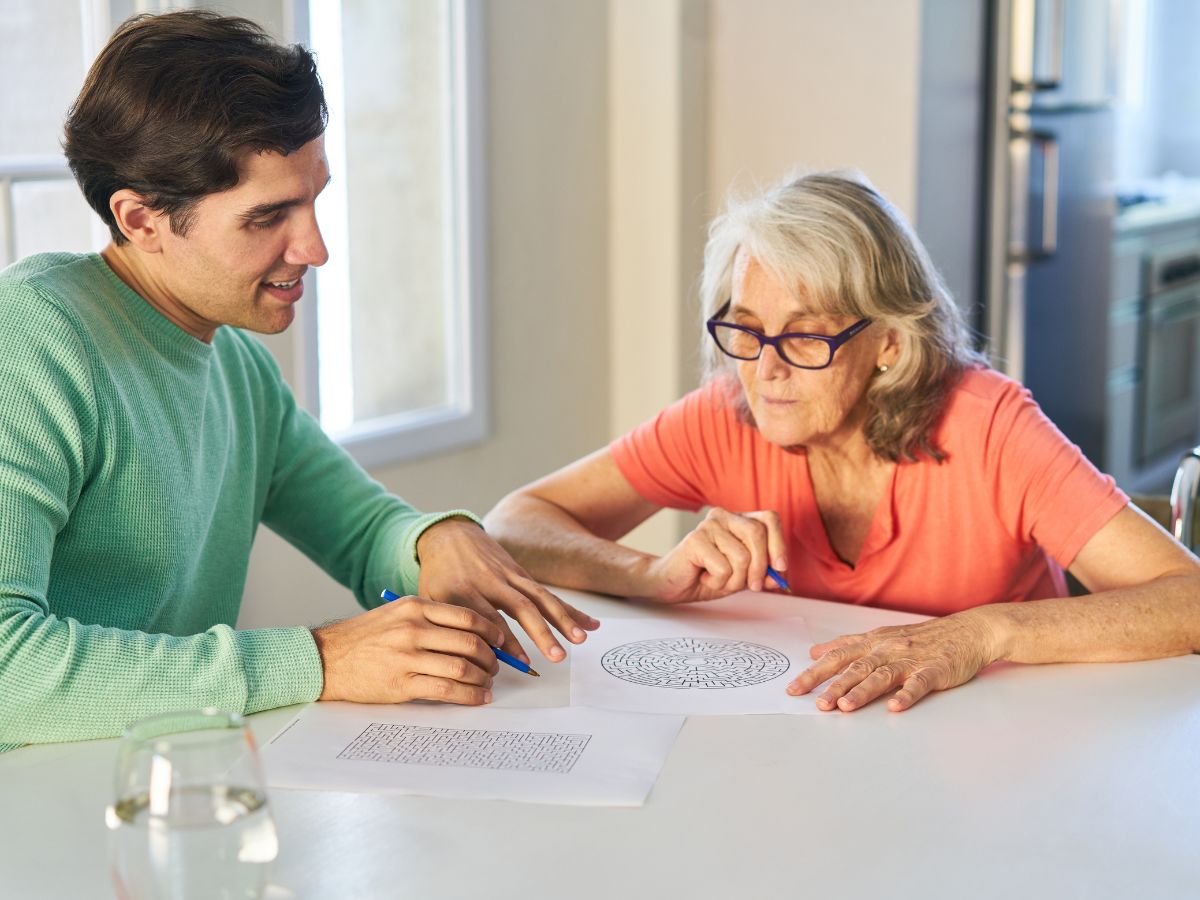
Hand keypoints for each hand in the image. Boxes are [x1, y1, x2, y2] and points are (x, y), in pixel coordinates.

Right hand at [312, 595, 504, 704]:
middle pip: (470, 642)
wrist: (327, 658)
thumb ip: (430, 619)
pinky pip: (446, 690)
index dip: (491, 630)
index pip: (467, 616)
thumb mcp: (396, 613)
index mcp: (415, 607)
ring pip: (462, 667)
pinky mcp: (402, 683)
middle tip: (496, 666)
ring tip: (488, 684)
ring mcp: (407, 656)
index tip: (501, 641)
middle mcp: (413, 628)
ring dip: (482, 678)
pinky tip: (478, 698)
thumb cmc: (364, 637)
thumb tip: (471, 634)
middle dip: (491, 658)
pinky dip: (469, 696)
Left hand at [416, 518, 599, 664]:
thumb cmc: (437, 576)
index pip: (487, 618)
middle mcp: (490, 581)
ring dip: (562, 619)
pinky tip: (590, 624)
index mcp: (462, 590)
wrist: (447, 535)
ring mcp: (508, 575)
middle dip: (541, 633)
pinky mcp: (522, 574)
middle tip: (556, 656)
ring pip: (539, 598)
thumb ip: (449, 626)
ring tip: (580, 639)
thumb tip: (470, 661)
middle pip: (520, 607)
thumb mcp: (431, 599)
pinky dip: (569, 609)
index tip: (518, 662)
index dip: (504, 640)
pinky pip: (548, 594)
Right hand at [640, 508, 787, 603]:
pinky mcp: (695, 540)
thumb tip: (780, 576)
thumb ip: (762, 574)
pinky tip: (706, 578)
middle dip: (760, 567)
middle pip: (758, 534)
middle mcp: (723, 516)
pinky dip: (719, 582)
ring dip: (735, 580)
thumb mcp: (742, 577)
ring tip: (720, 580)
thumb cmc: (706, 576)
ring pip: (742, 556)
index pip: (769, 518)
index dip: (779, 544)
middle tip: (752, 586)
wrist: (672, 584)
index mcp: (738, 520)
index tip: (781, 568)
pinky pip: (724, 567)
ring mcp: (708, 526)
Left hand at [786, 608, 1003, 711]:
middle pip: (854, 667)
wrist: (967, 631)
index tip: (793, 688)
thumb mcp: (881, 636)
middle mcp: (887, 648)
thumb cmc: (922, 637)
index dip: (814, 673)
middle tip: (814, 703)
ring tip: (844, 707)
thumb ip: (848, 645)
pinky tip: (895, 706)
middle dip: (832, 685)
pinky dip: (906, 694)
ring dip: (862, 692)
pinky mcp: (935, 670)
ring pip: (881, 675)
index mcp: (873, 641)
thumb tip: (816, 651)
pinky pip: (919, 683)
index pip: (837, 657)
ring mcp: (911, 659)